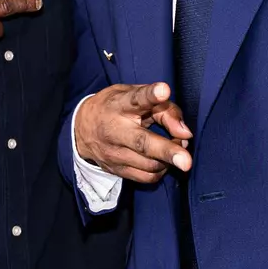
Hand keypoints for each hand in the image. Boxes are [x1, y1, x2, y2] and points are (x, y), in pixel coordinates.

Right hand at [75, 82, 192, 183]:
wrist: (81, 130)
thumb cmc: (115, 107)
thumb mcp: (134, 96)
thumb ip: (163, 108)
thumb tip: (185, 133)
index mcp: (120, 105)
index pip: (136, 98)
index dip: (151, 95)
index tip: (164, 90)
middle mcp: (115, 130)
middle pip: (143, 142)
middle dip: (166, 151)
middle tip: (186, 161)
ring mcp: (114, 153)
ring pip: (149, 164)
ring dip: (169, 159)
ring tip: (176, 148)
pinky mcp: (116, 170)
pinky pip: (146, 177)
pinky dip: (161, 171)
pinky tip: (163, 162)